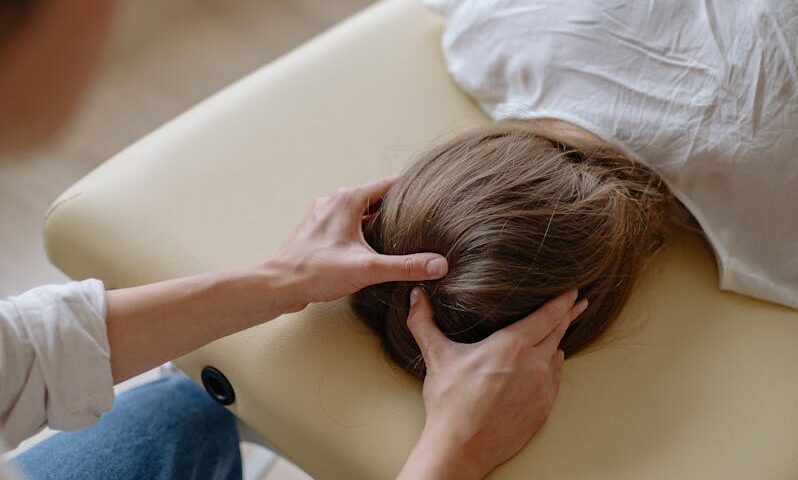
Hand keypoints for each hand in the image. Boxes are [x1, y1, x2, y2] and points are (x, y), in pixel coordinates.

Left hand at [266, 177, 448, 311]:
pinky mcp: (317, 230)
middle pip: (376, 197)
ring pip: (360, 210)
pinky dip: (361, 230)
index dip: (412, 190)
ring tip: (400, 234)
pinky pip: (346, 222)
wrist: (279, 285)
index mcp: (348, 199)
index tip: (432, 196)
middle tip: (421, 220)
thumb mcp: (368, 268)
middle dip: (397, 208)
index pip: (389, 184)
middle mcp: (335, 201)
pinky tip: (370, 248)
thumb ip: (405, 266)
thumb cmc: (316, 271)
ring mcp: (324, 214)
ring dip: (378, 221)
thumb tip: (438, 264)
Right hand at [397, 289, 587, 479]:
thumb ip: (424, 322)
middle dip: (568, 315)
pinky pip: (554, 380)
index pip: (548, 315)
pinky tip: (548, 365)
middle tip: (578, 303)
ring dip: (557, 342)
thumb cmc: (450, 402)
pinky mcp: (543, 409)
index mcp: (513, 345)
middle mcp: (535, 364)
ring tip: (558, 333)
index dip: (562, 300)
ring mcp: (542, 388)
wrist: (461, 446)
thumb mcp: (436, 355)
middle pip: (558, 332)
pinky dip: (552, 368)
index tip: (572, 290)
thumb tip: (416, 296)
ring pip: (557, 356)